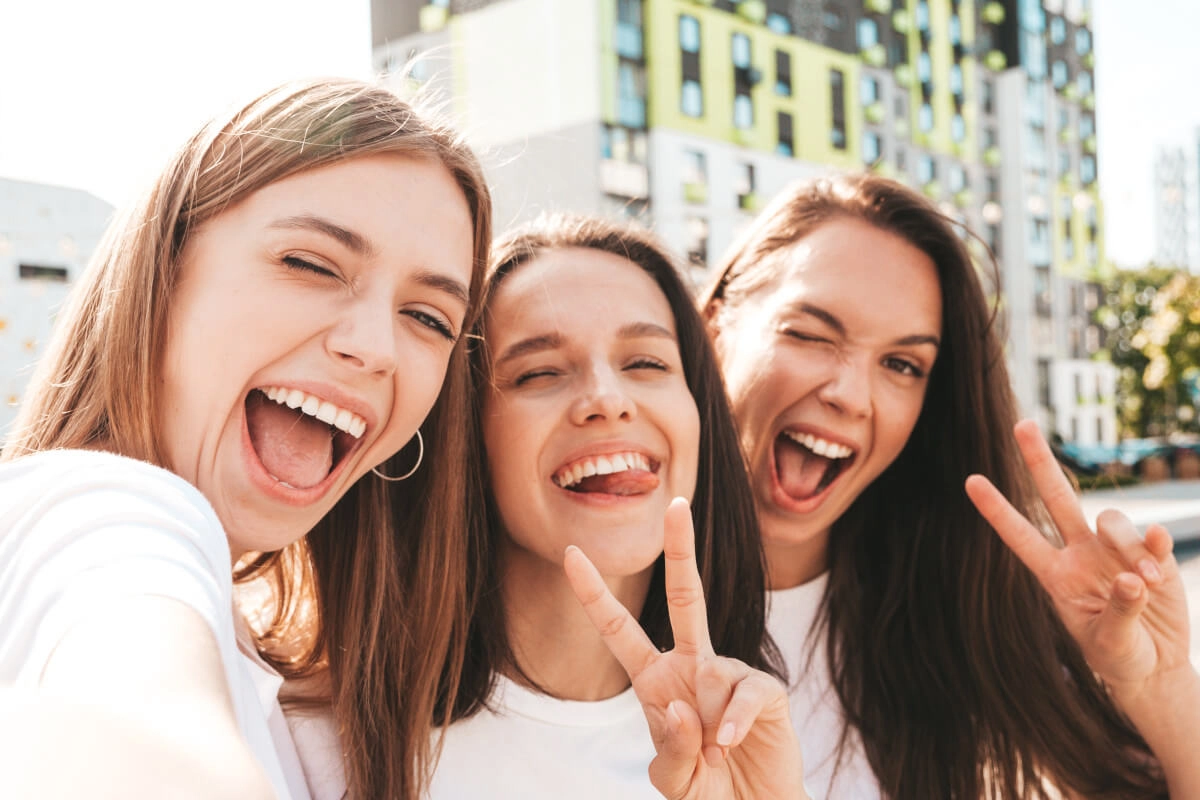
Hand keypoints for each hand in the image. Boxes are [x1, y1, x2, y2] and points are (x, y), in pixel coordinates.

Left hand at [563, 497, 806, 799]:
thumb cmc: (708, 792)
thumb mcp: (674, 782)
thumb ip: (671, 749)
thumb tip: (684, 706)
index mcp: (657, 682)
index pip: (620, 630)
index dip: (595, 594)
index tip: (570, 554)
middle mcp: (692, 667)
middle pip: (687, 598)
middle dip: (682, 549)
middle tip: (676, 502)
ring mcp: (729, 676)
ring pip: (714, 672)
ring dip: (708, 725)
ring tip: (716, 756)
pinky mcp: (765, 692)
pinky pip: (745, 693)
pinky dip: (734, 719)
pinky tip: (728, 742)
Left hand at [964, 419, 1192, 702]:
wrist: (1156, 667)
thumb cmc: (1120, 657)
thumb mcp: (1111, 643)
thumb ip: (1120, 610)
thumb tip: (1132, 578)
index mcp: (1055, 575)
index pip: (1020, 536)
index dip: (996, 510)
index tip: (970, 480)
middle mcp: (1079, 554)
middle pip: (1056, 498)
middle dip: (1039, 461)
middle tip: (1022, 424)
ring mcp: (1114, 551)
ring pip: (1109, 519)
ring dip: (1125, 543)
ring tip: (1142, 581)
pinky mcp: (1152, 555)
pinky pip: (1151, 534)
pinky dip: (1155, 546)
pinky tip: (1157, 566)